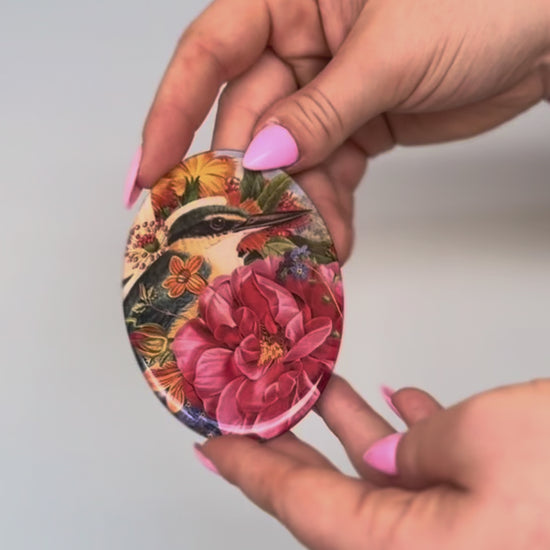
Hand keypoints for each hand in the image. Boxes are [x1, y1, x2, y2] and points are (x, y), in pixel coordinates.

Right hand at [128, 0, 549, 260]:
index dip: (172, 111)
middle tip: (237, 230)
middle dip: (247, 178)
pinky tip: (334, 238)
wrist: (547, 31)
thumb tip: (264, 157)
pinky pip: (328, 170)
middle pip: (251, 117)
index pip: (212, 52)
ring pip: (291, 156)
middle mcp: (302, 41)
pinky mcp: (358, 123)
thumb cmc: (484, 2)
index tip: (150, 171)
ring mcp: (329, 88)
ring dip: (294, 204)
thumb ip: (320, 110)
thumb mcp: (388, 54)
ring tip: (300, 246)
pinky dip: (329, 206)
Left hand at [196, 377, 549, 548]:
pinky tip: (405, 399)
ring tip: (316, 382)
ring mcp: (468, 536)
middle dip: (289, 446)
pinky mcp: (497, 516)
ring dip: (352, 427)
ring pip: (385, 479)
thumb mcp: (492, 439)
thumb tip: (393, 451)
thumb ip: (422, 447)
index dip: (252, 470)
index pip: (304, 508)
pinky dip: (414, 436)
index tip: (210, 445)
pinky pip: (436, 477)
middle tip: (248, 410)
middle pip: (333, 498)